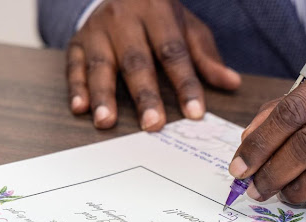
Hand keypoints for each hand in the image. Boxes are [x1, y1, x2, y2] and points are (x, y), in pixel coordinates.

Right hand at [67, 0, 240, 129]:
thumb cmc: (160, 18)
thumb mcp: (188, 28)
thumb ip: (206, 57)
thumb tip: (232, 82)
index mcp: (158, 12)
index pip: (173, 52)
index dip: (185, 84)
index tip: (194, 113)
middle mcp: (125, 18)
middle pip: (136, 61)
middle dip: (145, 95)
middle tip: (153, 124)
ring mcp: (97, 30)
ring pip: (101, 64)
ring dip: (103, 95)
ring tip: (106, 122)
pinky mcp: (76, 41)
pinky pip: (74, 65)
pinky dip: (76, 88)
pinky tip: (81, 108)